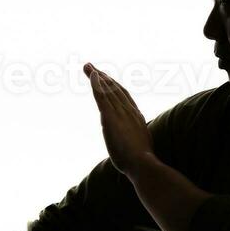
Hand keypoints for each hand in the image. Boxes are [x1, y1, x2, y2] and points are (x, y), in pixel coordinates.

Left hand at [83, 61, 155, 176]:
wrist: (142, 163)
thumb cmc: (141, 161)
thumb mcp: (140, 147)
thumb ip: (136, 141)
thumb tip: (137, 147)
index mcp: (136, 117)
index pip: (124, 97)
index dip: (115, 86)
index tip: (106, 79)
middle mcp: (128, 111)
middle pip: (114, 89)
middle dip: (103, 77)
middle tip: (91, 67)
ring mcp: (120, 113)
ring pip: (107, 89)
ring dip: (97, 76)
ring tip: (88, 67)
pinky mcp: (110, 117)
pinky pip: (102, 96)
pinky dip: (96, 84)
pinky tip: (92, 75)